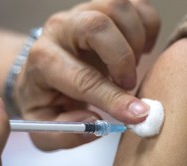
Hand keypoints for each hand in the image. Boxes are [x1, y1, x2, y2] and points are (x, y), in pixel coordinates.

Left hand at [15, 0, 159, 149]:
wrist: (39, 74)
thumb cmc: (43, 101)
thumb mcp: (44, 128)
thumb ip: (65, 133)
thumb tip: (95, 124)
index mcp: (42, 62)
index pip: (82, 78)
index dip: (112, 98)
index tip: (137, 115)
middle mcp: (59, 31)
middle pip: (96, 25)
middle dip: (122, 58)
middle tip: (128, 83)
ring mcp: (80, 14)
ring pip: (118, 8)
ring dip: (136, 41)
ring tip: (129, 68)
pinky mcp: (99, 9)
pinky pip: (134, 5)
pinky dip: (146, 27)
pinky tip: (136, 51)